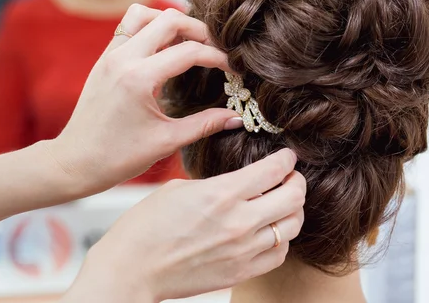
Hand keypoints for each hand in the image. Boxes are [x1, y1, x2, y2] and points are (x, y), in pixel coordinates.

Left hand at [47, 5, 242, 193]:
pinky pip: (129, 27)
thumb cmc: (117, 157)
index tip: (232, 70)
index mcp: (138, 78)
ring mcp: (110, 55)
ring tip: (188, 43)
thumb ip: (205, 124)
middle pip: (169, 19)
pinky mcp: (104, 59)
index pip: (189, 51)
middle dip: (199, 30)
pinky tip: (165, 51)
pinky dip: (151, 29)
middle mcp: (122, 58)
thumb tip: (236, 117)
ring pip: (145, 14)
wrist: (74, 163)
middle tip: (215, 49)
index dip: (217, 58)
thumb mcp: (166, 142)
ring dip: (170, 22)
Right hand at [63, 149, 304, 301]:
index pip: (274, 170)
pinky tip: (272, 231)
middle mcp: (239, 222)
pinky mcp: (241, 272)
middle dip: (297, 181)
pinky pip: (279, 254)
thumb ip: (217, 183)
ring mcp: (243, 250)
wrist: (131, 270)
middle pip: (293, 196)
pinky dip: (282, 239)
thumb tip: (241, 181)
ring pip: (292, 226)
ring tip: (285, 203)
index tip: (287, 156)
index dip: (286, 159)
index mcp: (221, 194)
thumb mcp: (179, 189)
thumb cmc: (146, 227)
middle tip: (291, 176)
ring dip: (294, 210)